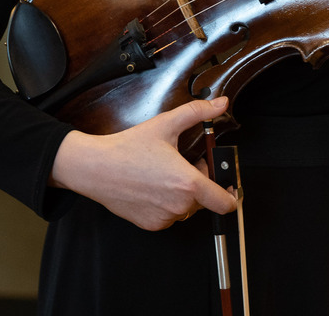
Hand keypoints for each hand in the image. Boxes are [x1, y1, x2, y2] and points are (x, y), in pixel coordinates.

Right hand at [48, 96, 237, 230]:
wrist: (96, 168)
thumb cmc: (128, 148)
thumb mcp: (166, 124)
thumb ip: (198, 113)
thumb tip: (220, 104)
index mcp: (188, 183)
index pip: (226, 203)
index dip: (231, 194)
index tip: (226, 184)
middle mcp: (179, 205)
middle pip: (205, 201)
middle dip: (200, 183)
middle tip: (185, 164)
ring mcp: (165, 218)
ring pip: (186, 209)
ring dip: (184, 195)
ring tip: (166, 173)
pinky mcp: (151, 225)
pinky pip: (169, 216)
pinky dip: (167, 204)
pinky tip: (153, 186)